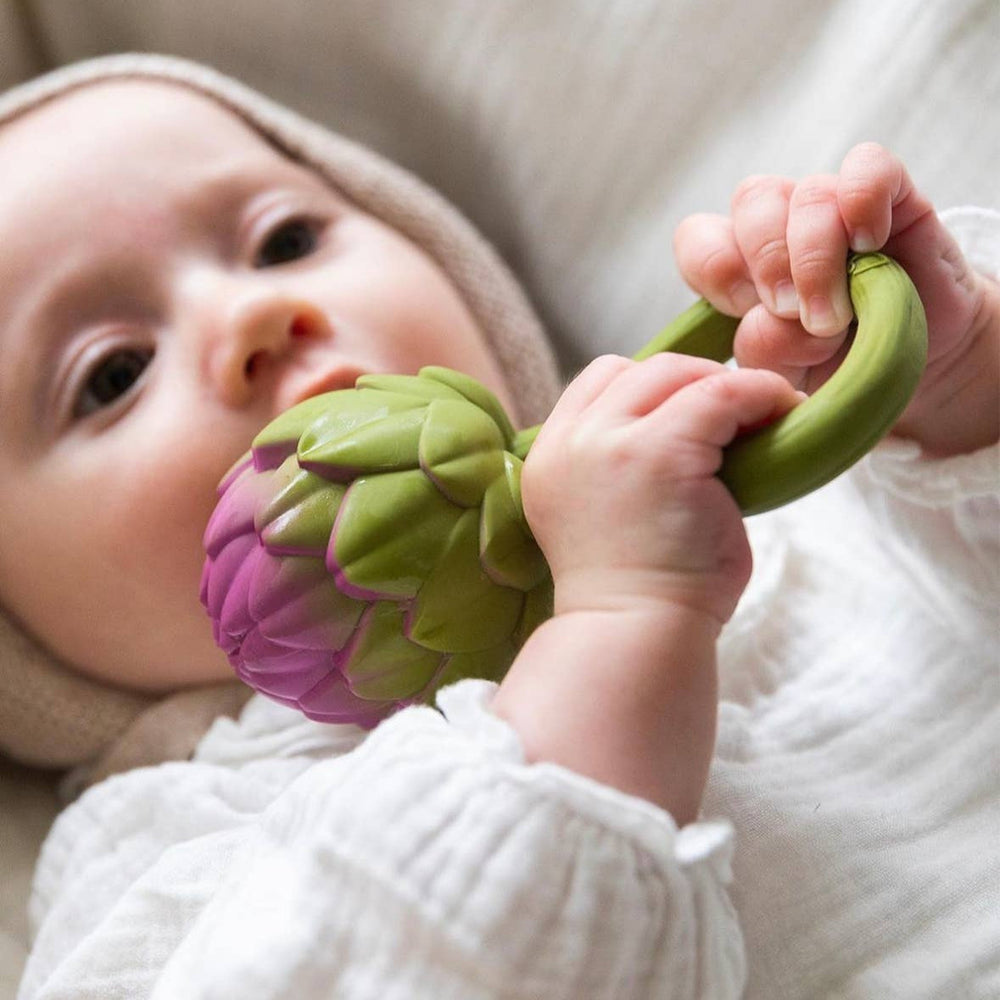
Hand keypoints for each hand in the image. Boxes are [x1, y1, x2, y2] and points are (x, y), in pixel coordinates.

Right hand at [492, 353, 799, 819]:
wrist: (636, 640)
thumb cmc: (639, 592)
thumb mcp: (606, 515)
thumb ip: (621, 466)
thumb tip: (687, 426)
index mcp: (549, 459)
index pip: (594, 384)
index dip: (646, 388)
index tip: (688, 413)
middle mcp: (570, 444)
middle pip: (632, 370)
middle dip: (688, 382)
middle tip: (734, 413)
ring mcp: (609, 444)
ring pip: (673, 373)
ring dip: (722, 386)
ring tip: (760, 415)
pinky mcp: (662, 453)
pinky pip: (721, 394)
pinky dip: (760, 395)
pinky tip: (782, 414)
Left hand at [674, 142, 999, 453]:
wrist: (918, 368)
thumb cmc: (837, 368)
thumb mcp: (789, 374)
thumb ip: (768, 348)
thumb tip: (774, 318)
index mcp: (740, 263)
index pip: (698, 238)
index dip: (714, 268)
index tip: (742, 310)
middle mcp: (781, 224)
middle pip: (752, 202)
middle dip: (768, 263)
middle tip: (793, 316)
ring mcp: (833, 205)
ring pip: (806, 193)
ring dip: (816, 255)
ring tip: (836, 314)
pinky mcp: (892, 194)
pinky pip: (868, 166)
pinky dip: (863, 200)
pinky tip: (869, 244)